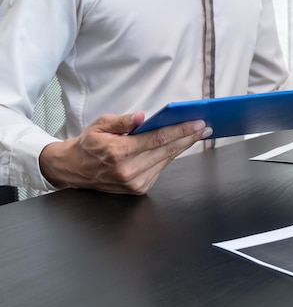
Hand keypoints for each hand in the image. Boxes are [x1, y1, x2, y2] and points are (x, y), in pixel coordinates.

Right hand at [39, 112, 212, 194]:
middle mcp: (128, 170)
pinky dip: (170, 156)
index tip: (197, 123)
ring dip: (183, 146)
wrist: (74, 170)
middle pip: (167, 151)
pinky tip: (180, 145)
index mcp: (118, 153)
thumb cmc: (88, 145)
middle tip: (204, 126)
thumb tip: (141, 117)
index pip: (157, 139)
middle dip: (188, 138)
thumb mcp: (100, 125)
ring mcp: (134, 182)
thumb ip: (122, 121)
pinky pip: (160, 168)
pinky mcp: (138, 189)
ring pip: (166, 160)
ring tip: (197, 133)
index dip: (180, 131)